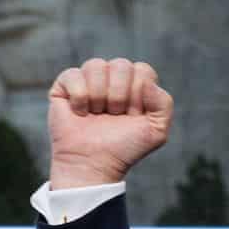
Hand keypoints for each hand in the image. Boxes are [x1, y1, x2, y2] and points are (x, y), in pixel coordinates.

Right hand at [48, 58, 172, 188]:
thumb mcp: (156, 131)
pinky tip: (79, 113)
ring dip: (98, 96)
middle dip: (119, 95)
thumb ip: (164, 103)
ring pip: (96, 65)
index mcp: (135, 84)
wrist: (93, 164)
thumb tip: (147, 82)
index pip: (142, 70)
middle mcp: (112, 78)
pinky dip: (79, 97)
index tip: (132, 116)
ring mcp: (88, 80)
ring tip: (95, 114)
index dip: (138, 95)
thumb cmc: (123, 148)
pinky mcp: (64, 85)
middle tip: (113, 116)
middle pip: (121, 65)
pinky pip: (73, 74)